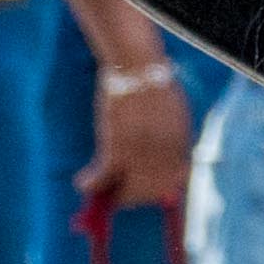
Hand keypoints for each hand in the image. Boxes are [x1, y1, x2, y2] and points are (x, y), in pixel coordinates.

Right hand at [88, 58, 193, 210]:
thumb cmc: (154, 83)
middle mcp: (166, 156)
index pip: (177, 180)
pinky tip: (81, 182)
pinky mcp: (118, 148)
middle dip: (135, 196)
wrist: (138, 67)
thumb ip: (173, 136)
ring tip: (96, 189)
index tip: (149, 192)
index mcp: (182, 145)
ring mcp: (144, 154)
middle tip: (118, 195)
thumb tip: (169, 156)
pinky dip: (90, 182)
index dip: (161, 189)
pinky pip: (104, 176)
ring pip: (129, 190)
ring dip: (113, 194)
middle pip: (153, 191)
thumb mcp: (174, 113)